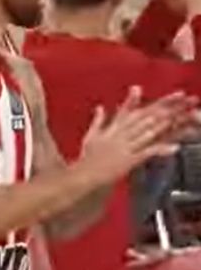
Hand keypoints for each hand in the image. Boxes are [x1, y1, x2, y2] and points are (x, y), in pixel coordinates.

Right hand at [78, 87, 197, 183]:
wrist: (81, 176)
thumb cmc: (86, 158)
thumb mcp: (90, 136)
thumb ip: (98, 120)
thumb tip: (100, 107)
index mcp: (115, 127)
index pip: (141, 110)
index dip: (160, 102)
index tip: (177, 94)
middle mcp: (122, 133)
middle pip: (150, 117)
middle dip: (171, 108)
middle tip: (189, 100)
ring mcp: (126, 146)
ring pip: (150, 132)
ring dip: (169, 124)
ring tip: (186, 117)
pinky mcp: (128, 160)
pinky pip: (147, 153)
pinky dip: (161, 150)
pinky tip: (175, 147)